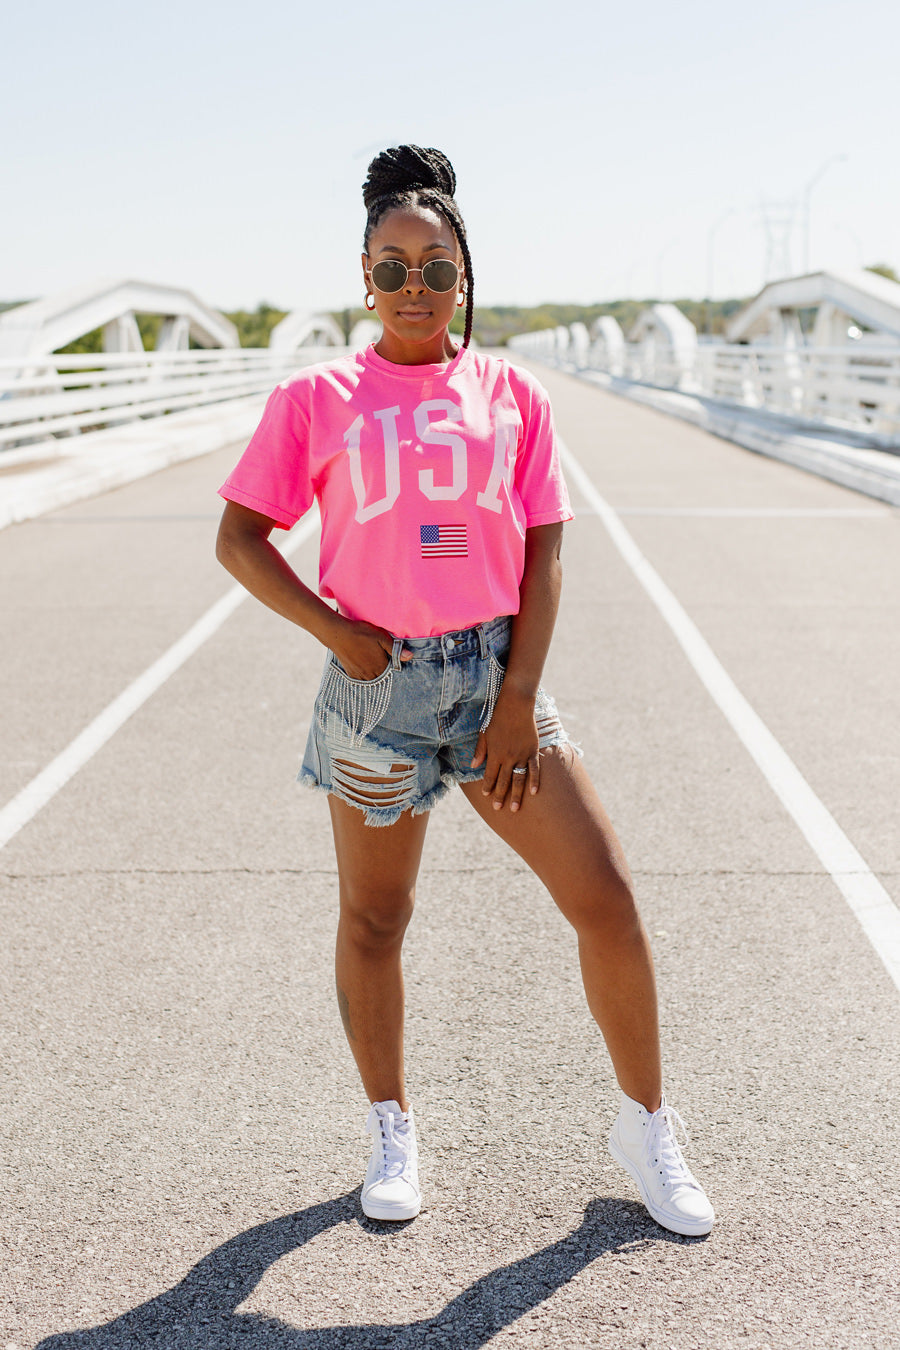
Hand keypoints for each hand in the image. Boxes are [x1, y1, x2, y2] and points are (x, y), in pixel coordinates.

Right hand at [327, 617, 411, 680]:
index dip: (394, 666)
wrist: (338, 634)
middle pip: (383, 678)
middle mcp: (371, 674)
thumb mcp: (381, 637)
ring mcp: (360, 675)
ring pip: (372, 680)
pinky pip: (362, 680)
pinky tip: (365, 668)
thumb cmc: (361, 633)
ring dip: (375, 675)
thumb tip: (410, 656)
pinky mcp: (351, 674)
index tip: (392, 660)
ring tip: (373, 663)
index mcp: (380, 666)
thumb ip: (395, 649)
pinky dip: (365, 676)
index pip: (392, 672)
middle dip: (385, 672)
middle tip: (382, 660)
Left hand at [471, 687, 539, 812]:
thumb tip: (473, 765)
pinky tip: (533, 792)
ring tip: (515, 808)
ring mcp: (521, 755)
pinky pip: (534, 769)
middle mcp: (508, 757)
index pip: (490, 775)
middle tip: (498, 808)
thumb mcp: (484, 733)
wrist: (516, 705)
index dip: (488, 787)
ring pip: (519, 779)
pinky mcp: (532, 751)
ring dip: (517, 795)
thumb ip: (480, 751)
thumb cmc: (497, 717)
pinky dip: (534, 781)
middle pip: (503, 781)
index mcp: (494, 754)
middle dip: (500, 796)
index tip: (487, 796)